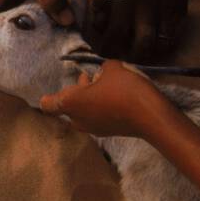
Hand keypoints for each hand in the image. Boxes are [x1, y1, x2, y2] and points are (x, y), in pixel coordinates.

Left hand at [39, 60, 173, 136]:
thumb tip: (103, 74)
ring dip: (89, 98)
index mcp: (71, 104)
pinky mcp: (107, 132)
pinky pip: (95, 117)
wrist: (151, 117)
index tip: (59, 89)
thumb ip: (103, 69)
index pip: (48, 104)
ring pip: (82, 111)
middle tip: (89, 77)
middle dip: (77, 92)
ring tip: (104, 83)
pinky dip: (100, 107)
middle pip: (68, 106)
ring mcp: (92, 128)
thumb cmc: (125, 90)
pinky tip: (115, 96)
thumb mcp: (113, 68)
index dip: (49, 97)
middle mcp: (77, 119)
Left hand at [86, 0, 193, 59]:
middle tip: (121, 55)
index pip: (112, 38)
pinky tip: (157, 42)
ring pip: (157, 47)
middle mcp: (144, 13)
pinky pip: (173, 37)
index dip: (105, 49)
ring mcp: (164, 14)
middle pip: (137, 48)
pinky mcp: (179, 12)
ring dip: (147, 54)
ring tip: (139, 53)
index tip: (102, 49)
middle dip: (127, 57)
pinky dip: (165, 44)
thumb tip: (96, 21)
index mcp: (123, 3)